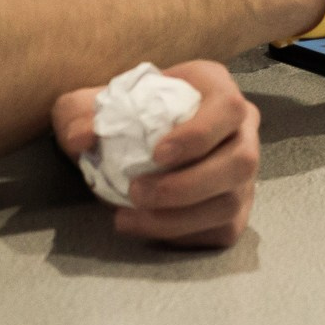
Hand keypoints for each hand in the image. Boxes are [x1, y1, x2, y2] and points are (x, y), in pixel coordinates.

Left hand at [52, 62, 258, 247]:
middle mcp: (242, 130)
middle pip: (240, 162)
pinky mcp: (236, 210)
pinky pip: (222, 230)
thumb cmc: (124, 114)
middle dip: (187, 186)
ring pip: (231, 202)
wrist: (134, 142)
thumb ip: (79, 113)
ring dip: (179, 218)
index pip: (227, 108)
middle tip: (137, 193)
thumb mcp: (93, 103)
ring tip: (132, 217)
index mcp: (216, 90)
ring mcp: (245, 174)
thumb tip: (81, 138)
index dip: (199, 134)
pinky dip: (182, 235)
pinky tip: (149, 226)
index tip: (157, 154)